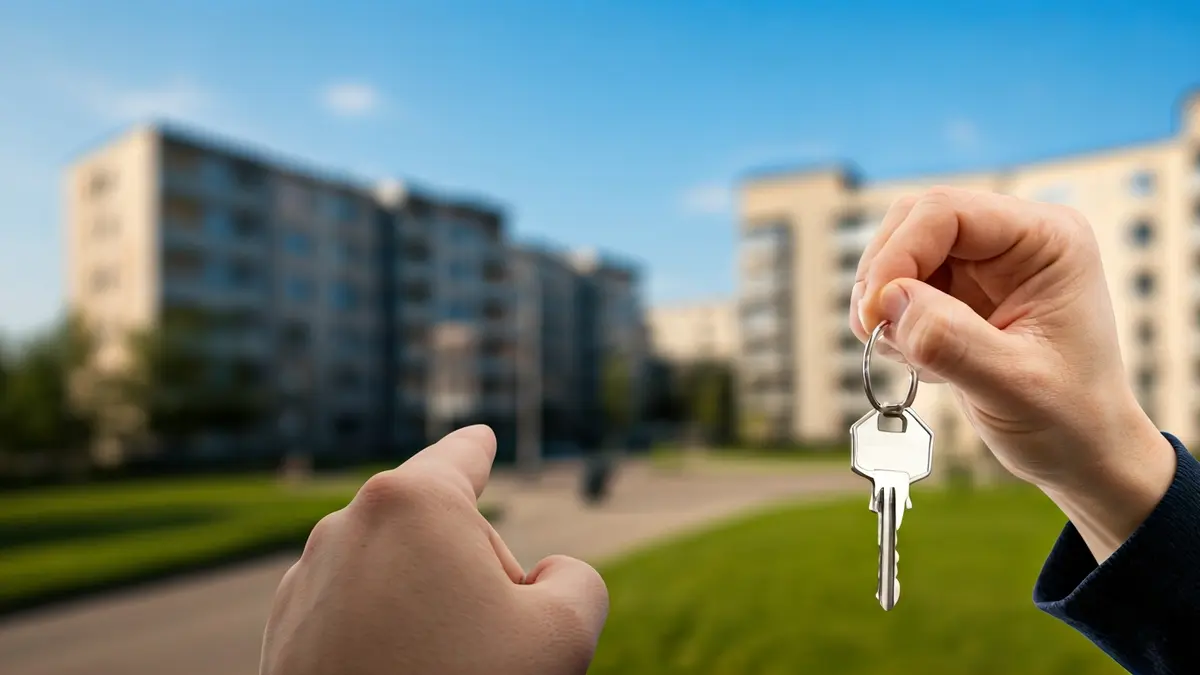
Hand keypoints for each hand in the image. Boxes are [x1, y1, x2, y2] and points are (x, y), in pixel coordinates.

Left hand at [260, 425, 608, 674]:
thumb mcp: (563, 634)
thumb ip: (576, 581)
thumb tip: (549, 577)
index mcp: (412, 503)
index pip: (459, 458)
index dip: (478, 449)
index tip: (479, 437)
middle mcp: (346, 526)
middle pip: (436, 532)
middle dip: (470, 572)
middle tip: (491, 645)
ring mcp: (307, 581)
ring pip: (392, 577)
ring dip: (425, 610)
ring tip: (441, 670)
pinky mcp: (284, 634)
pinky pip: (353, 616)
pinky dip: (381, 638)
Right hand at [851, 187, 1175, 561]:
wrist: (1082, 454)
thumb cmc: (1069, 419)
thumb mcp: (1013, 385)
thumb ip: (951, 341)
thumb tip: (889, 301)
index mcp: (1046, 241)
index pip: (946, 212)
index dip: (898, 254)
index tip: (876, 313)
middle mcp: (1015, 240)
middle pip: (914, 221)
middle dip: (883, 275)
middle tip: (875, 331)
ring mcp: (985, 265)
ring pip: (899, 251)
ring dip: (882, 300)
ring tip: (903, 351)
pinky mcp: (961, 292)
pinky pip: (900, 284)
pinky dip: (890, 320)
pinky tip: (918, 357)